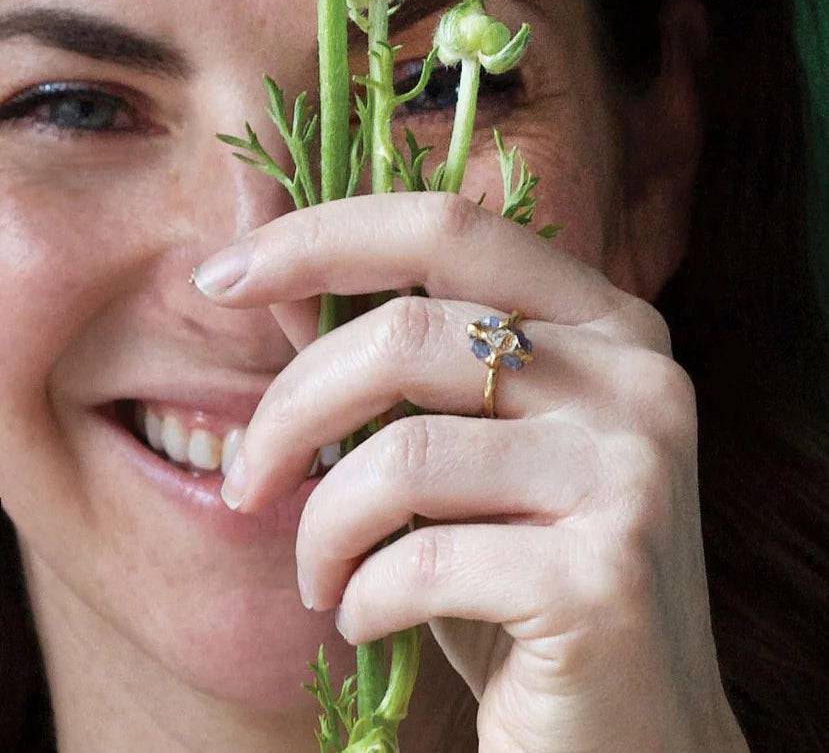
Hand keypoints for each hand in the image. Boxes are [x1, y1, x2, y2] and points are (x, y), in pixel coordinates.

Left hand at [196, 192, 747, 751]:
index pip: (448, 229)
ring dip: (322, 524)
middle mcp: (638, 378)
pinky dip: (361, 596)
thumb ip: (390, 362)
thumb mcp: (457, 450)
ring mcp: (635, 473)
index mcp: (605, 324)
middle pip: (408, 332)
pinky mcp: (607, 577)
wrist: (626, 726)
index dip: (320, 236)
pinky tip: (365, 618)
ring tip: (317, 573)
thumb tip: (271, 282)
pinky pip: (423, 561)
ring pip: (404, 454)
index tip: (219, 276)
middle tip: (244, 480)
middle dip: (289, 409)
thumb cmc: (520, 573)